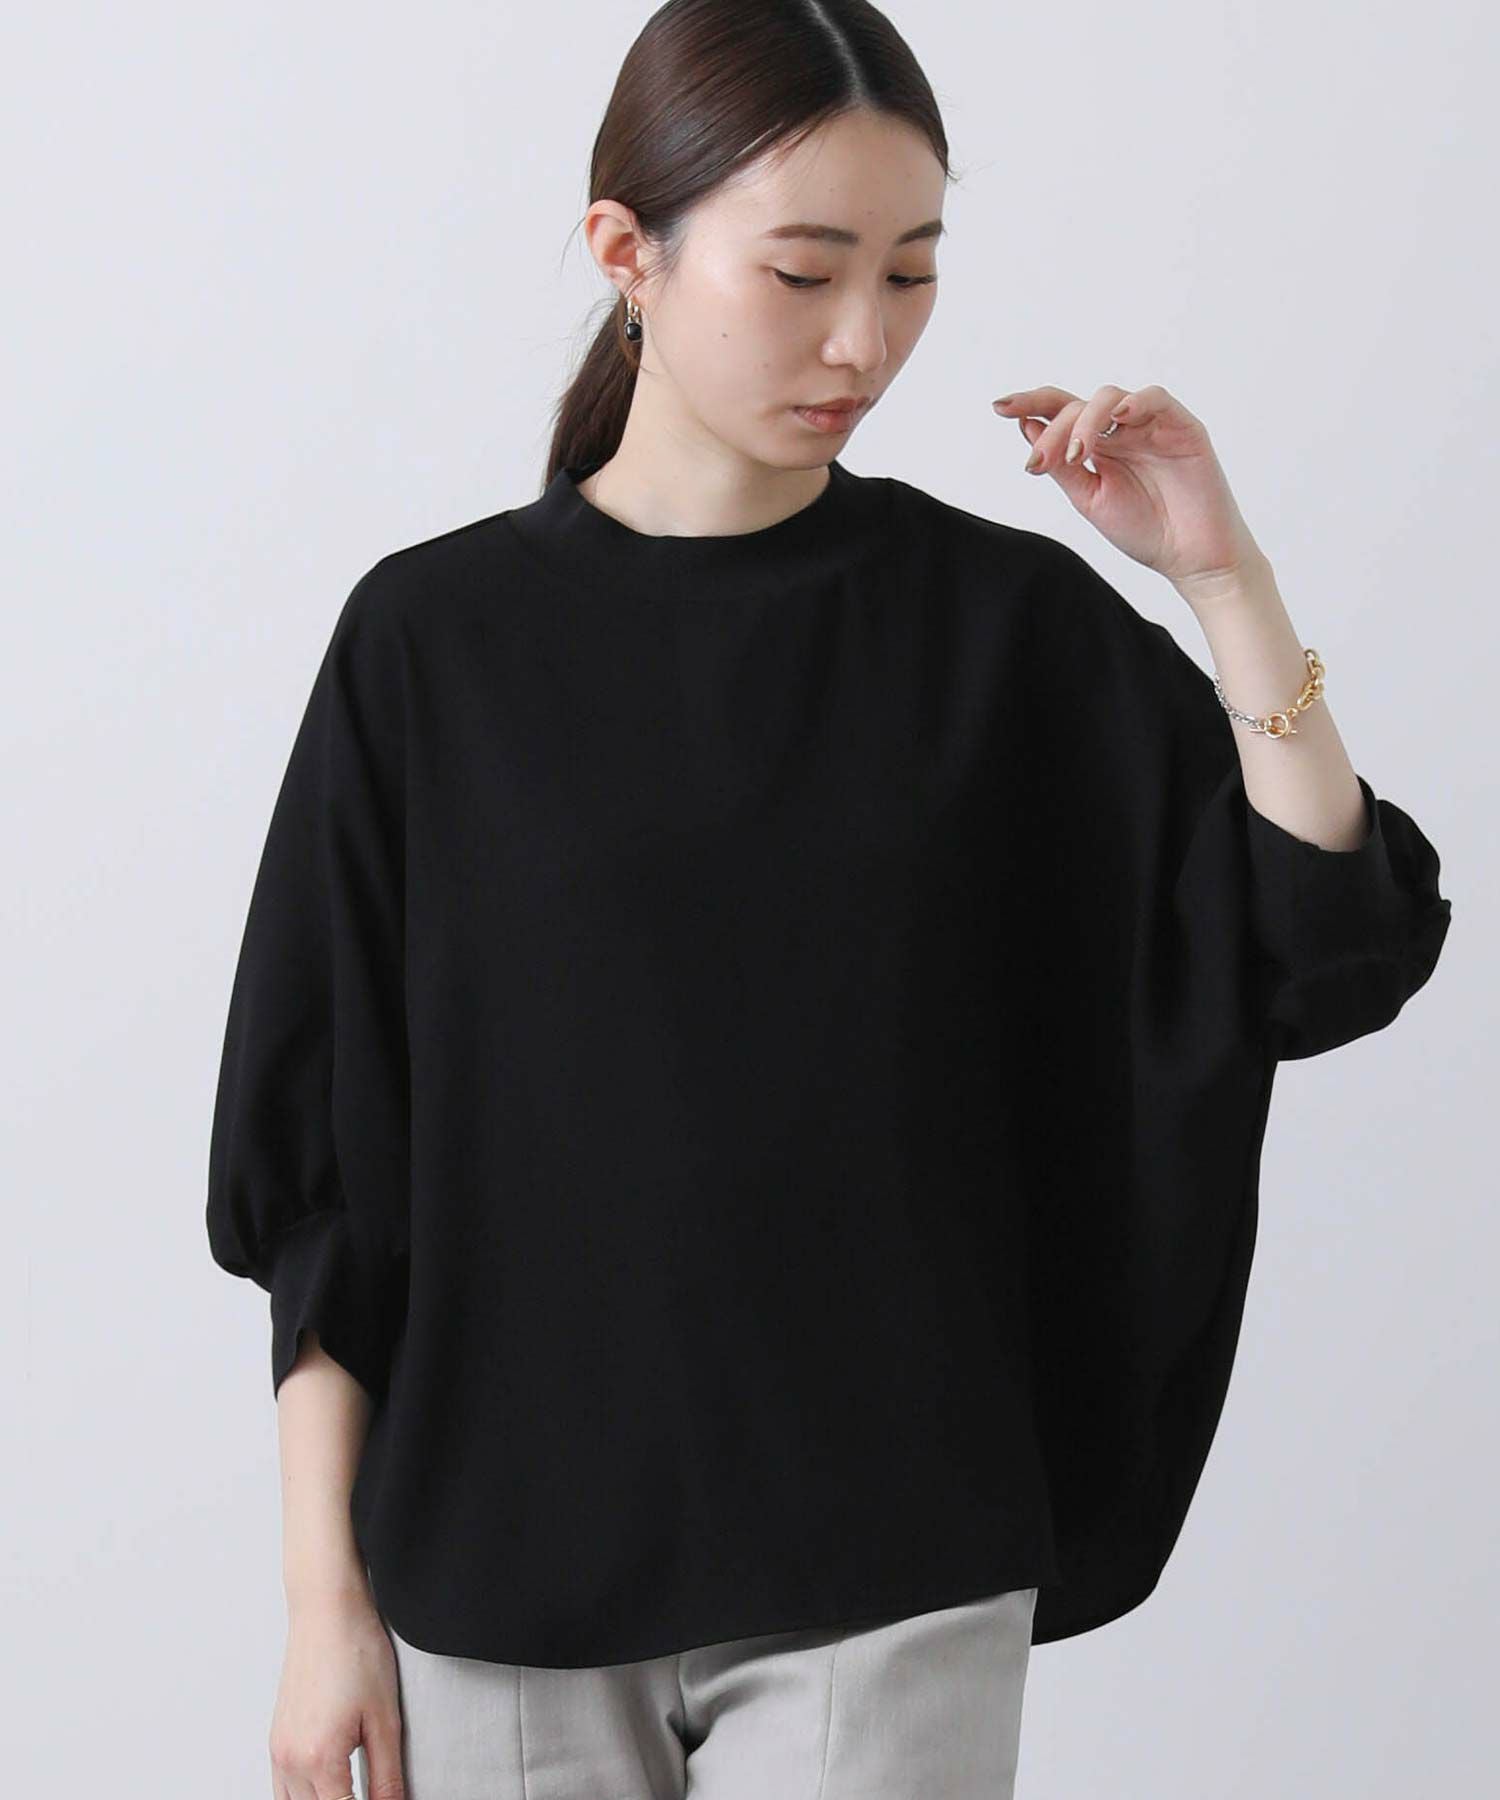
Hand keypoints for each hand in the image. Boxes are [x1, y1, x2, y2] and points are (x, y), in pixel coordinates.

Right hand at [270, 1588, 404, 1798]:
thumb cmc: (356, 1650)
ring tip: (351, 1791)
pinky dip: (303, 1796)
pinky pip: (282, 1788)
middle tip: (373, 1793)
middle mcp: (290, 1760)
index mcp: (318, 1758)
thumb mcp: (384, 1718)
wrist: (327, 1610)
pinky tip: (327, 1788)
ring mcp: (278, 1750)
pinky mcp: (276, 1739)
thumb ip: (387, 1775)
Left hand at [992, 383, 1269, 602]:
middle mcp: (1121, 430)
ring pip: (1110, 399)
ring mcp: (1151, 426)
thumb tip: (1027, 429)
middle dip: (1053, 430)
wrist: (1190, 558)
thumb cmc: (1145, 530)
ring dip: (1086, 422)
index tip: (999, 407)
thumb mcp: (1090, 499)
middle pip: (1077, 406)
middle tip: (1040, 461)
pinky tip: (1118, 418)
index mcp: (1098, 445)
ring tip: (1076, 454)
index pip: (1060, 413)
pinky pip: (1156, 400)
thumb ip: (1061, 466)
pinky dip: (1135, 403)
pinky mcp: (1182, 427)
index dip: (1031, 404)